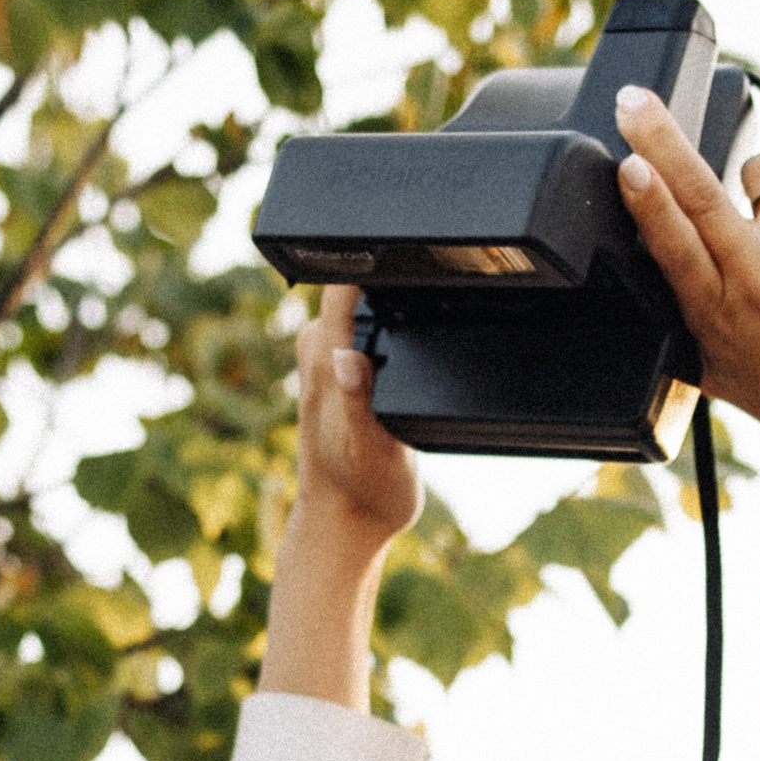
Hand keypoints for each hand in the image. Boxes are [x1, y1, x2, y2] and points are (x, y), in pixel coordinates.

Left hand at [261, 288, 421, 711]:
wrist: (349, 524)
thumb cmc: (362, 490)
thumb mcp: (370, 449)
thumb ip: (355, 401)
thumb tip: (345, 357)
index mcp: (325, 358)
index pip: (341, 282)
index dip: (372, 253)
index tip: (410, 235)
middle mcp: (323, 350)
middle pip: (354, 282)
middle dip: (390, 266)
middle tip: (436, 256)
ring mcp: (332, 359)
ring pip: (361, 301)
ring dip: (391, 290)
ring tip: (432, 278)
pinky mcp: (345, 372)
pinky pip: (365, 324)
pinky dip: (389, 316)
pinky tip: (416, 317)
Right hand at [613, 88, 759, 555]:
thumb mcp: (712, 361)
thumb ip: (687, 303)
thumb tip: (662, 238)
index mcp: (712, 311)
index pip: (671, 242)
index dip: (646, 198)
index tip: (627, 161)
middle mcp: (756, 277)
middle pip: (699, 189)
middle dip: (661, 137)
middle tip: (634, 100)